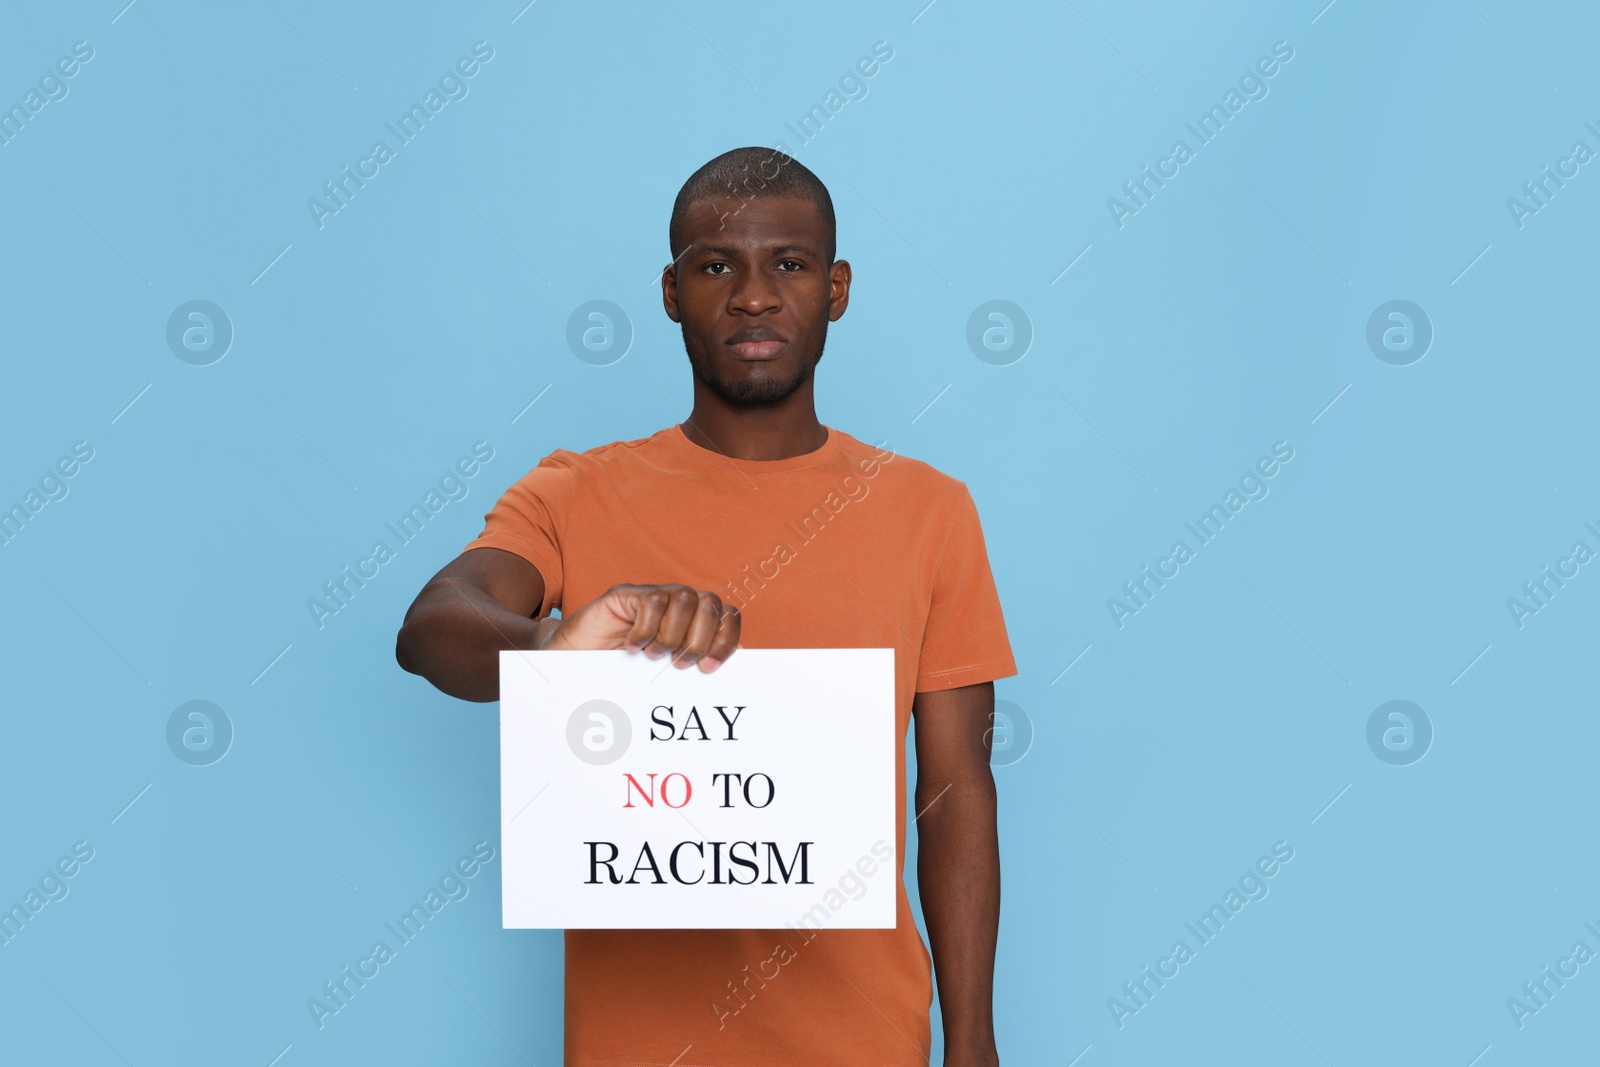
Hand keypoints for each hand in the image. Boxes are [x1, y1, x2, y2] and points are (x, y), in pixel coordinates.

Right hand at [533, 583, 739, 671]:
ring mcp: (652, 597)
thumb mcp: (663, 676)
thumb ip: (695, 668)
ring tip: (654, 655)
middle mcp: (677, 606)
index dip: (726, 639)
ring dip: (673, 634)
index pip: (728, 616)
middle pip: (711, 603)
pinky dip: (646, 628)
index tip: (710, 668)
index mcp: (693, 623)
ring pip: (685, 597)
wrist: (572, 664)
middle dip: (701, 639)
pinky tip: (633, 646)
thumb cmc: (620, 673)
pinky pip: (652, 600)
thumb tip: (735, 672)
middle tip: (680, 664)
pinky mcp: (626, 595)